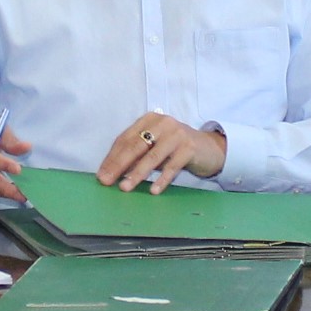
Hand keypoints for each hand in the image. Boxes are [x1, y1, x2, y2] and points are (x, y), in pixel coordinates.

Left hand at [99, 112, 224, 194]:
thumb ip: (137, 154)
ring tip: (125, 187)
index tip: (101, 173)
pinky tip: (153, 190)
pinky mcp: (189, 148)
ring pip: (152, 156)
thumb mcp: (155, 146)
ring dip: (137, 173)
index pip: (125, 138)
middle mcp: (162, 123)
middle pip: (136, 146)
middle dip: (119, 165)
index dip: (112, 157)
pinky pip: (172, 166)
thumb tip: (112, 172)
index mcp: (149, 120)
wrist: (209, 148)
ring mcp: (177, 134)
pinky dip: (162, 179)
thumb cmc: (175, 148)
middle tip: (107, 181)